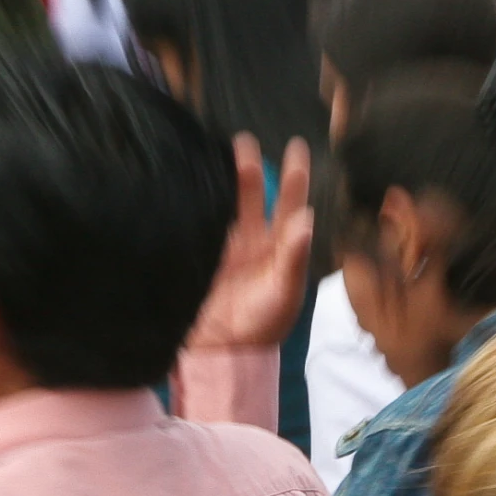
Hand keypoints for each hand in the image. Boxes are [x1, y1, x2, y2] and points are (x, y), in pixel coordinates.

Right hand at [186, 134, 313, 351]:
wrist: (223, 354)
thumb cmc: (262, 327)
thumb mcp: (284, 294)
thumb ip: (294, 259)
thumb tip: (306, 220)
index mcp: (279, 250)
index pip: (289, 208)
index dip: (293, 179)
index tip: (296, 148)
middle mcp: (252, 244)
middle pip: (252, 198)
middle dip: (250, 170)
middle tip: (245, 141)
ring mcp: (224, 249)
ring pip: (225, 207)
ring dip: (222, 181)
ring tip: (217, 152)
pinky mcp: (200, 258)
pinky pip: (199, 225)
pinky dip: (195, 204)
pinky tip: (188, 183)